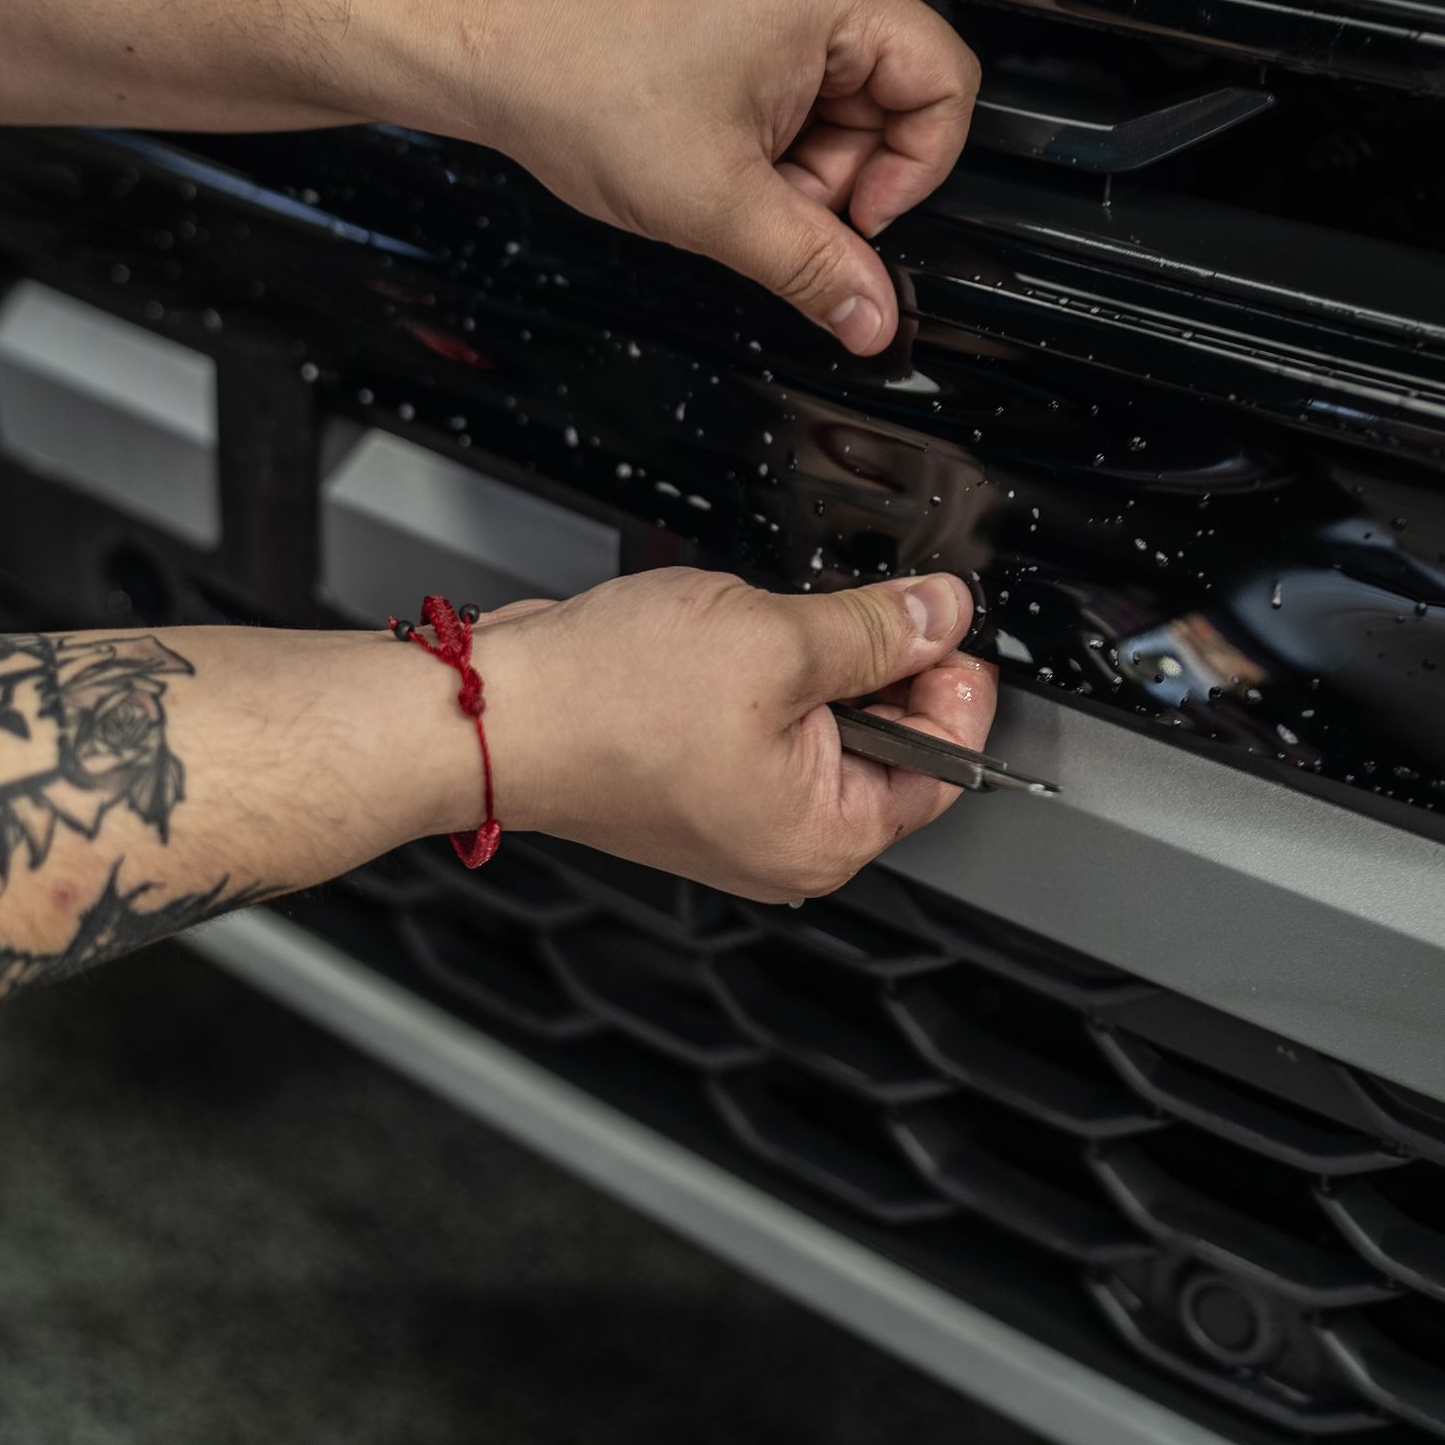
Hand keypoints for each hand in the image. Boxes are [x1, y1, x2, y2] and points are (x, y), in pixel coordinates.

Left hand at [466, 0, 978, 354]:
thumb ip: (812, 266)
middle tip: (768, 202)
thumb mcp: (714, 203)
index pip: (946, 83)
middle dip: (837, 170)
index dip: (914, 171)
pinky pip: (791, 72)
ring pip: (838, 91)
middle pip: (890, 93)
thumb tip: (870, 314)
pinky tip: (704, 144)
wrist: (481, 40)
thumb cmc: (573, 79)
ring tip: (720, 172)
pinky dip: (762, 125)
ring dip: (796, 153)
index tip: (857, 218)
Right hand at [472, 569, 994, 899]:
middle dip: (879, 660)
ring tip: (767, 623)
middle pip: (889, 740)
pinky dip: (763, 665)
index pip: (946, 764)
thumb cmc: (607, 705)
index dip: (953, 679)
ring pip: (823, 717)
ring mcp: (737, 809)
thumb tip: (942, 614)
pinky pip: (765, 713)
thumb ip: (877, 629)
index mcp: (824, 838)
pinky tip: (728, 636)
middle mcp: (784, 841)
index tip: (942, 619)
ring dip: (813, 656)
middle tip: (855, 603)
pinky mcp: (695, 773)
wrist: (490, 710)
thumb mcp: (775, 642)